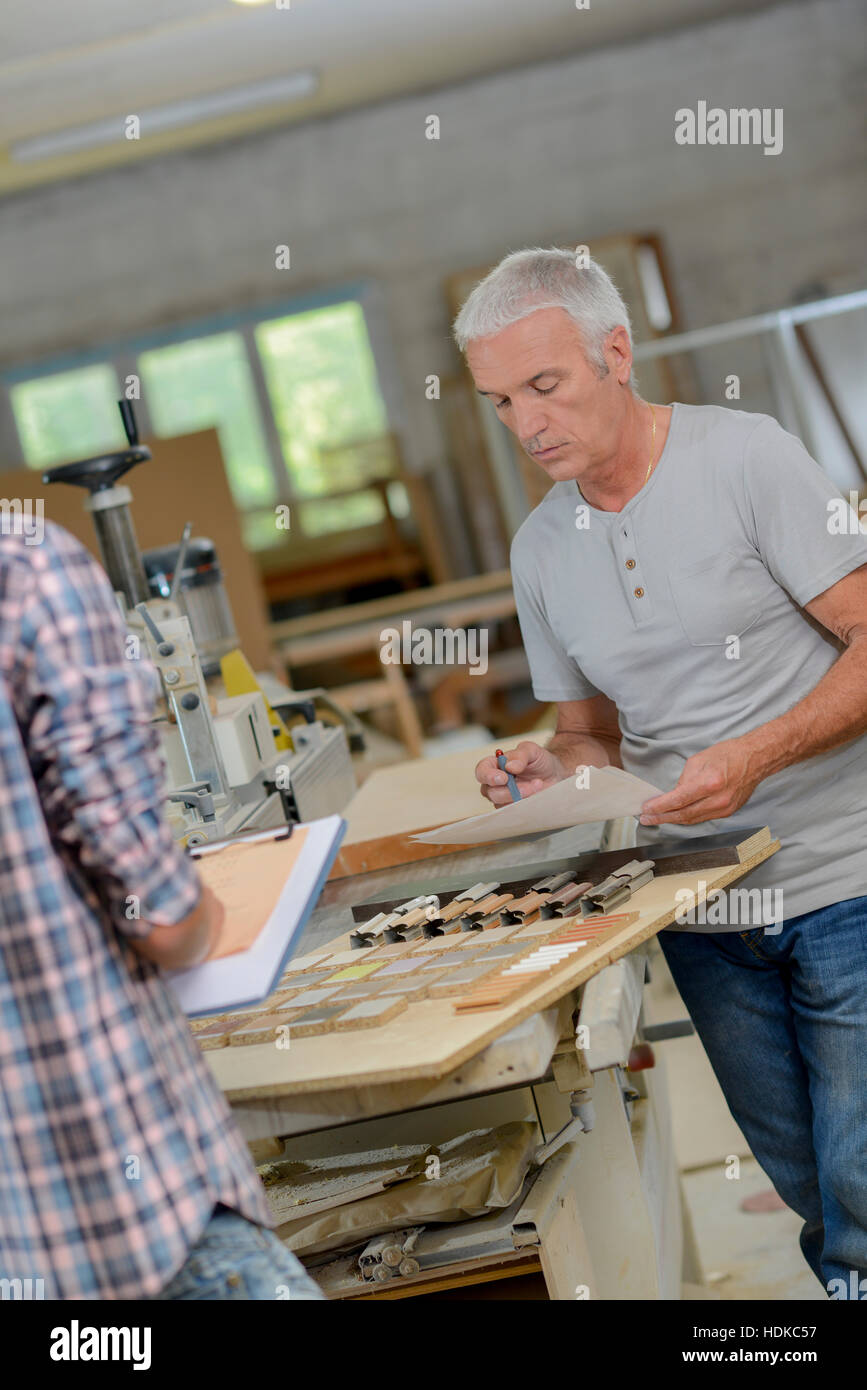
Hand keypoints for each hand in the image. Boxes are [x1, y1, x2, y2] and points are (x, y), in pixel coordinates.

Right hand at [475, 740, 565, 806]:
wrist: (554, 775)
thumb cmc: (539, 760)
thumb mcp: (532, 751)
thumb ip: (520, 755)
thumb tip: (509, 766)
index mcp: (494, 765)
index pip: (481, 771)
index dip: (488, 776)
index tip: (504, 778)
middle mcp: (494, 783)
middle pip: (491, 792)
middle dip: (512, 790)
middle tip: (534, 784)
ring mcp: (502, 798)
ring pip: (502, 804)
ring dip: (522, 797)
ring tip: (539, 786)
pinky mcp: (512, 809)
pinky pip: (513, 812)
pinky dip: (525, 805)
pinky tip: (537, 796)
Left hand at [638, 737, 766, 826]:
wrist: (755, 759)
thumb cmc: (729, 754)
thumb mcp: (699, 760)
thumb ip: (684, 779)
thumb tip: (674, 794)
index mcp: (710, 783)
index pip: (678, 800)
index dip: (660, 807)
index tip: (647, 809)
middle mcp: (718, 799)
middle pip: (684, 814)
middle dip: (662, 818)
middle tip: (646, 818)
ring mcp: (725, 808)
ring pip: (693, 819)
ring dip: (673, 820)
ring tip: (657, 818)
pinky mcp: (728, 812)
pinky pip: (703, 817)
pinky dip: (688, 817)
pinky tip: (677, 815)